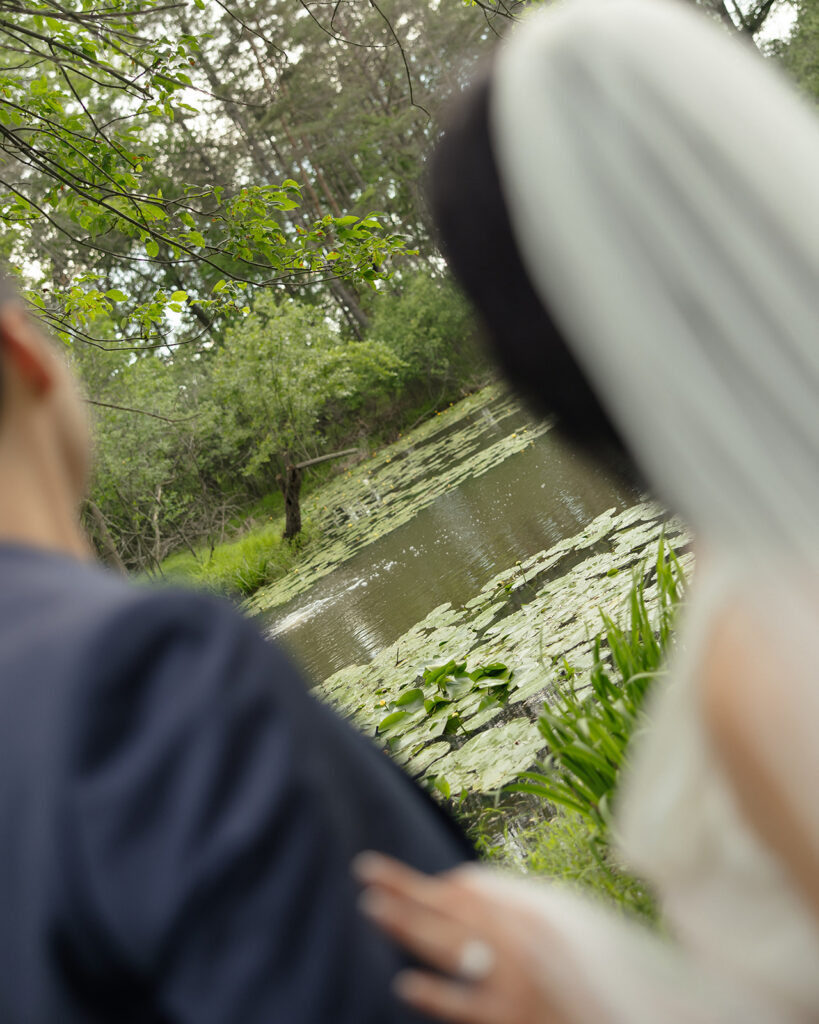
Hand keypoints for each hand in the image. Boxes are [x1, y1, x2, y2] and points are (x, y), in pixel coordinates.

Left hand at [353, 852, 569, 1023]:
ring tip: (371, 906)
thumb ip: (510, 898)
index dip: (428, 887)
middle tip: (364, 870)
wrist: (625, 1019)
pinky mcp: (510, 1021)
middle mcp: (518, 938)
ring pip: (449, 946)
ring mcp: (512, 980)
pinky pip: (465, 1008)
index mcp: (529, 912)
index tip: (395, 883)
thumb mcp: (561, 919)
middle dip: (404, 889)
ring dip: (407, 924)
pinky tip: (405, 985)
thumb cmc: (586, 971)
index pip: (468, 889)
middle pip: (449, 907)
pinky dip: (435, 996)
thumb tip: (457, 880)